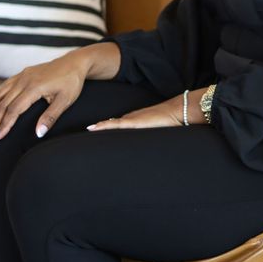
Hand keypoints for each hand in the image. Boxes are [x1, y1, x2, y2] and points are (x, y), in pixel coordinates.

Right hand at [0, 42, 120, 143]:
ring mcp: (22, 75)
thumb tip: (38, 133)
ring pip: (0, 94)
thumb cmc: (72, 82)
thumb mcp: (66, 101)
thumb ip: (51, 117)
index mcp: (35, 87)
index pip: (14, 109)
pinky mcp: (23, 73)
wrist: (75, 62)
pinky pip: (5, 86)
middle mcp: (25, 79)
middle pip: (4, 103)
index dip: (5, 124)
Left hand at [86, 89, 208, 131]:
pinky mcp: (133, 123)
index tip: (94, 131)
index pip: (116, 125)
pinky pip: (114, 125)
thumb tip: (153, 150)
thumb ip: (153, 135)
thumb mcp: (159, 131)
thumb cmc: (172, 122)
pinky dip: (102, 127)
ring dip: (98, 127)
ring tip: (85, 130)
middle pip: (110, 124)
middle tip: (84, 132)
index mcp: (136, 121)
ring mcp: (131, 120)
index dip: (105, 128)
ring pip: (109, 125)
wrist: (177, 111)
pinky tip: (92, 128)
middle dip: (98, 128)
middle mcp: (131, 119)